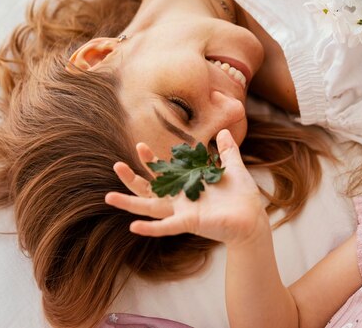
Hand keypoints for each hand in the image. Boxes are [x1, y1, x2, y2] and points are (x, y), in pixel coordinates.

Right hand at [105, 129, 268, 245]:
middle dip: (133, 177)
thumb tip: (224, 132)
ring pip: (150, 208)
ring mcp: (182, 212)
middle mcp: (181, 200)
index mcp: (188, 186)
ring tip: (109, 197)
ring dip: (129, 203)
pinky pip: (166, 227)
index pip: (163, 172)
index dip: (150, 161)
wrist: (253, 220)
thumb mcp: (233, 169)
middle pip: (149, 189)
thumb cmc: (241, 197)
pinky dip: (150, 228)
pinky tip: (133, 227)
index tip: (140, 145)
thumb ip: (227, 151)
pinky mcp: (189, 222)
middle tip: (117, 165)